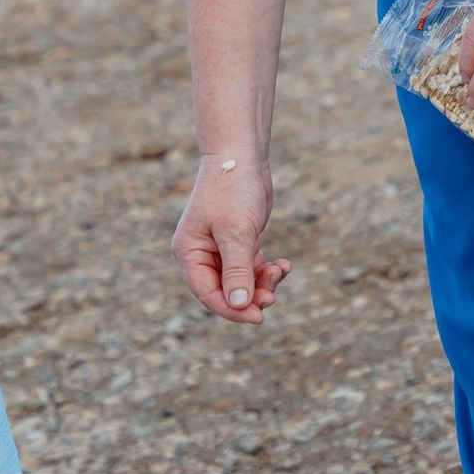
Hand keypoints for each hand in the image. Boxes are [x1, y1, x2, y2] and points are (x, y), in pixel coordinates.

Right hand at [173, 154, 288, 326]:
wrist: (241, 155)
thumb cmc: (232, 190)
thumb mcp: (235, 233)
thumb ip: (237, 271)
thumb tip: (240, 305)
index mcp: (190, 252)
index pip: (207, 293)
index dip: (231, 309)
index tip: (257, 317)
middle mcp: (202, 254)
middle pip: (225, 291)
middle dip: (250, 297)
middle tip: (272, 299)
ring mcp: (221, 249)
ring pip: (241, 282)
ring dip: (262, 284)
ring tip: (279, 272)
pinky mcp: (240, 242)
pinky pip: (252, 268)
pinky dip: (267, 270)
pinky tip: (283, 265)